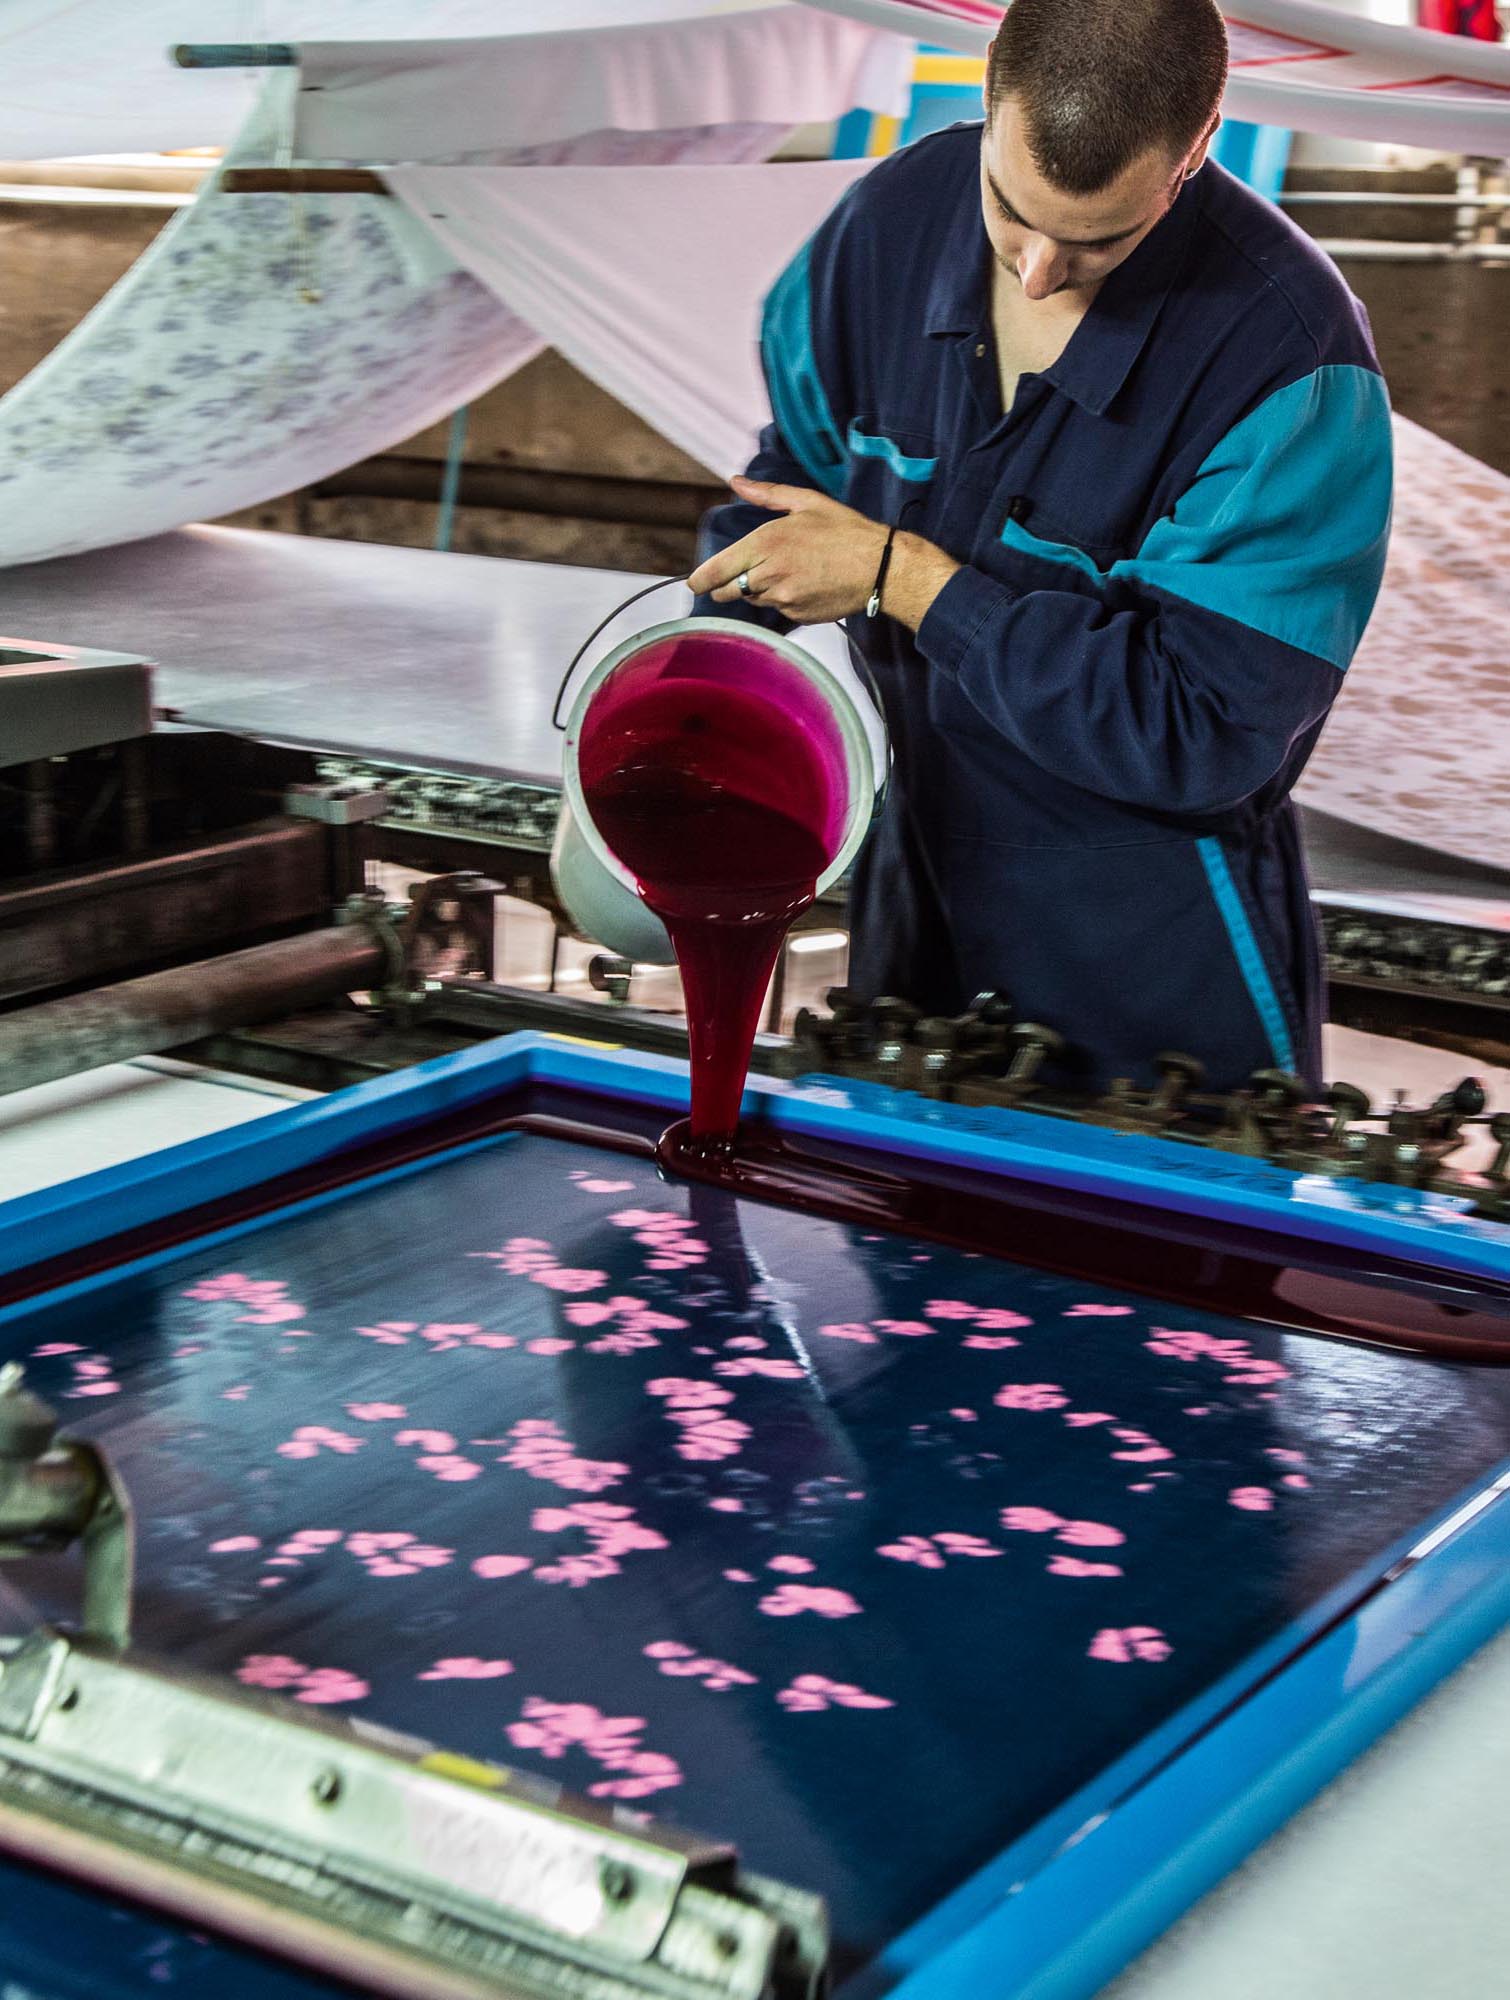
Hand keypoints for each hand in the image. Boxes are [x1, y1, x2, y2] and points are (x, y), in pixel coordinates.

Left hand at [688, 476, 886, 624]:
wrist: (880, 567)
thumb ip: (765, 494)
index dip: (701, 579)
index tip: (694, 584)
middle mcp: (769, 574)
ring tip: (786, 572)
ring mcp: (782, 598)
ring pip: (754, 600)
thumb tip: (737, 482)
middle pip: (729, 590)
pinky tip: (803, 584)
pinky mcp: (796, 615)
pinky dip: (782, 599)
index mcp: (766, 542)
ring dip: (758, 589)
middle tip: (732, 579)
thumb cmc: (846, 531)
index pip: (717, 570)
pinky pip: (778, 610)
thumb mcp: (805, 502)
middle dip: (726, 586)